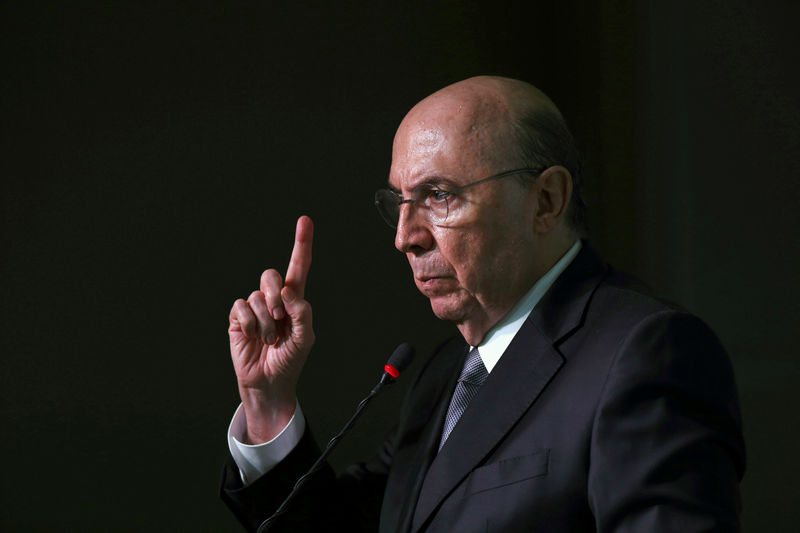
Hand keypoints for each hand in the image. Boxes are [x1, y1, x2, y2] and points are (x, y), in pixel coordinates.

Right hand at [228, 216, 314, 442]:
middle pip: (271, 276)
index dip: (302, 244)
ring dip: (265, 320)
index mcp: (294, 300)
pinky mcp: (238, 317)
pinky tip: (253, 337)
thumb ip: (302, 313)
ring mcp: (255, 307)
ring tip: (268, 339)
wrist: (269, 382)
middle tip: (280, 318)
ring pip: (257, 295)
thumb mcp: (305, 338)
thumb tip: (288, 292)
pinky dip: (250, 324)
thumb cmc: (290, 359)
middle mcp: (274, 298)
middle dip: (276, 295)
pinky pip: (242, 307)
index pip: (299, 267)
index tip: (305, 220)